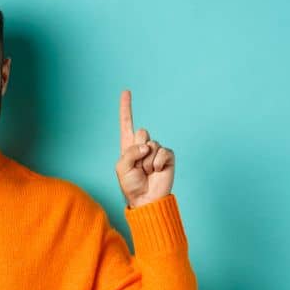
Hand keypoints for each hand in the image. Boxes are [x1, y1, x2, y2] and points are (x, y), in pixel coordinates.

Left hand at [116, 89, 174, 208]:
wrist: (146, 199)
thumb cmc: (131, 185)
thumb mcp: (121, 168)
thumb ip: (129, 153)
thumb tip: (147, 145)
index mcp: (128, 146)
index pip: (126, 123)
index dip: (126, 107)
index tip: (126, 91)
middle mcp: (142, 145)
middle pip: (141, 132)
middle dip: (138, 150)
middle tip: (139, 166)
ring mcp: (156, 150)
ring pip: (152, 143)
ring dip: (147, 160)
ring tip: (147, 171)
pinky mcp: (167, 156)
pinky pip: (163, 152)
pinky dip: (158, 162)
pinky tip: (157, 171)